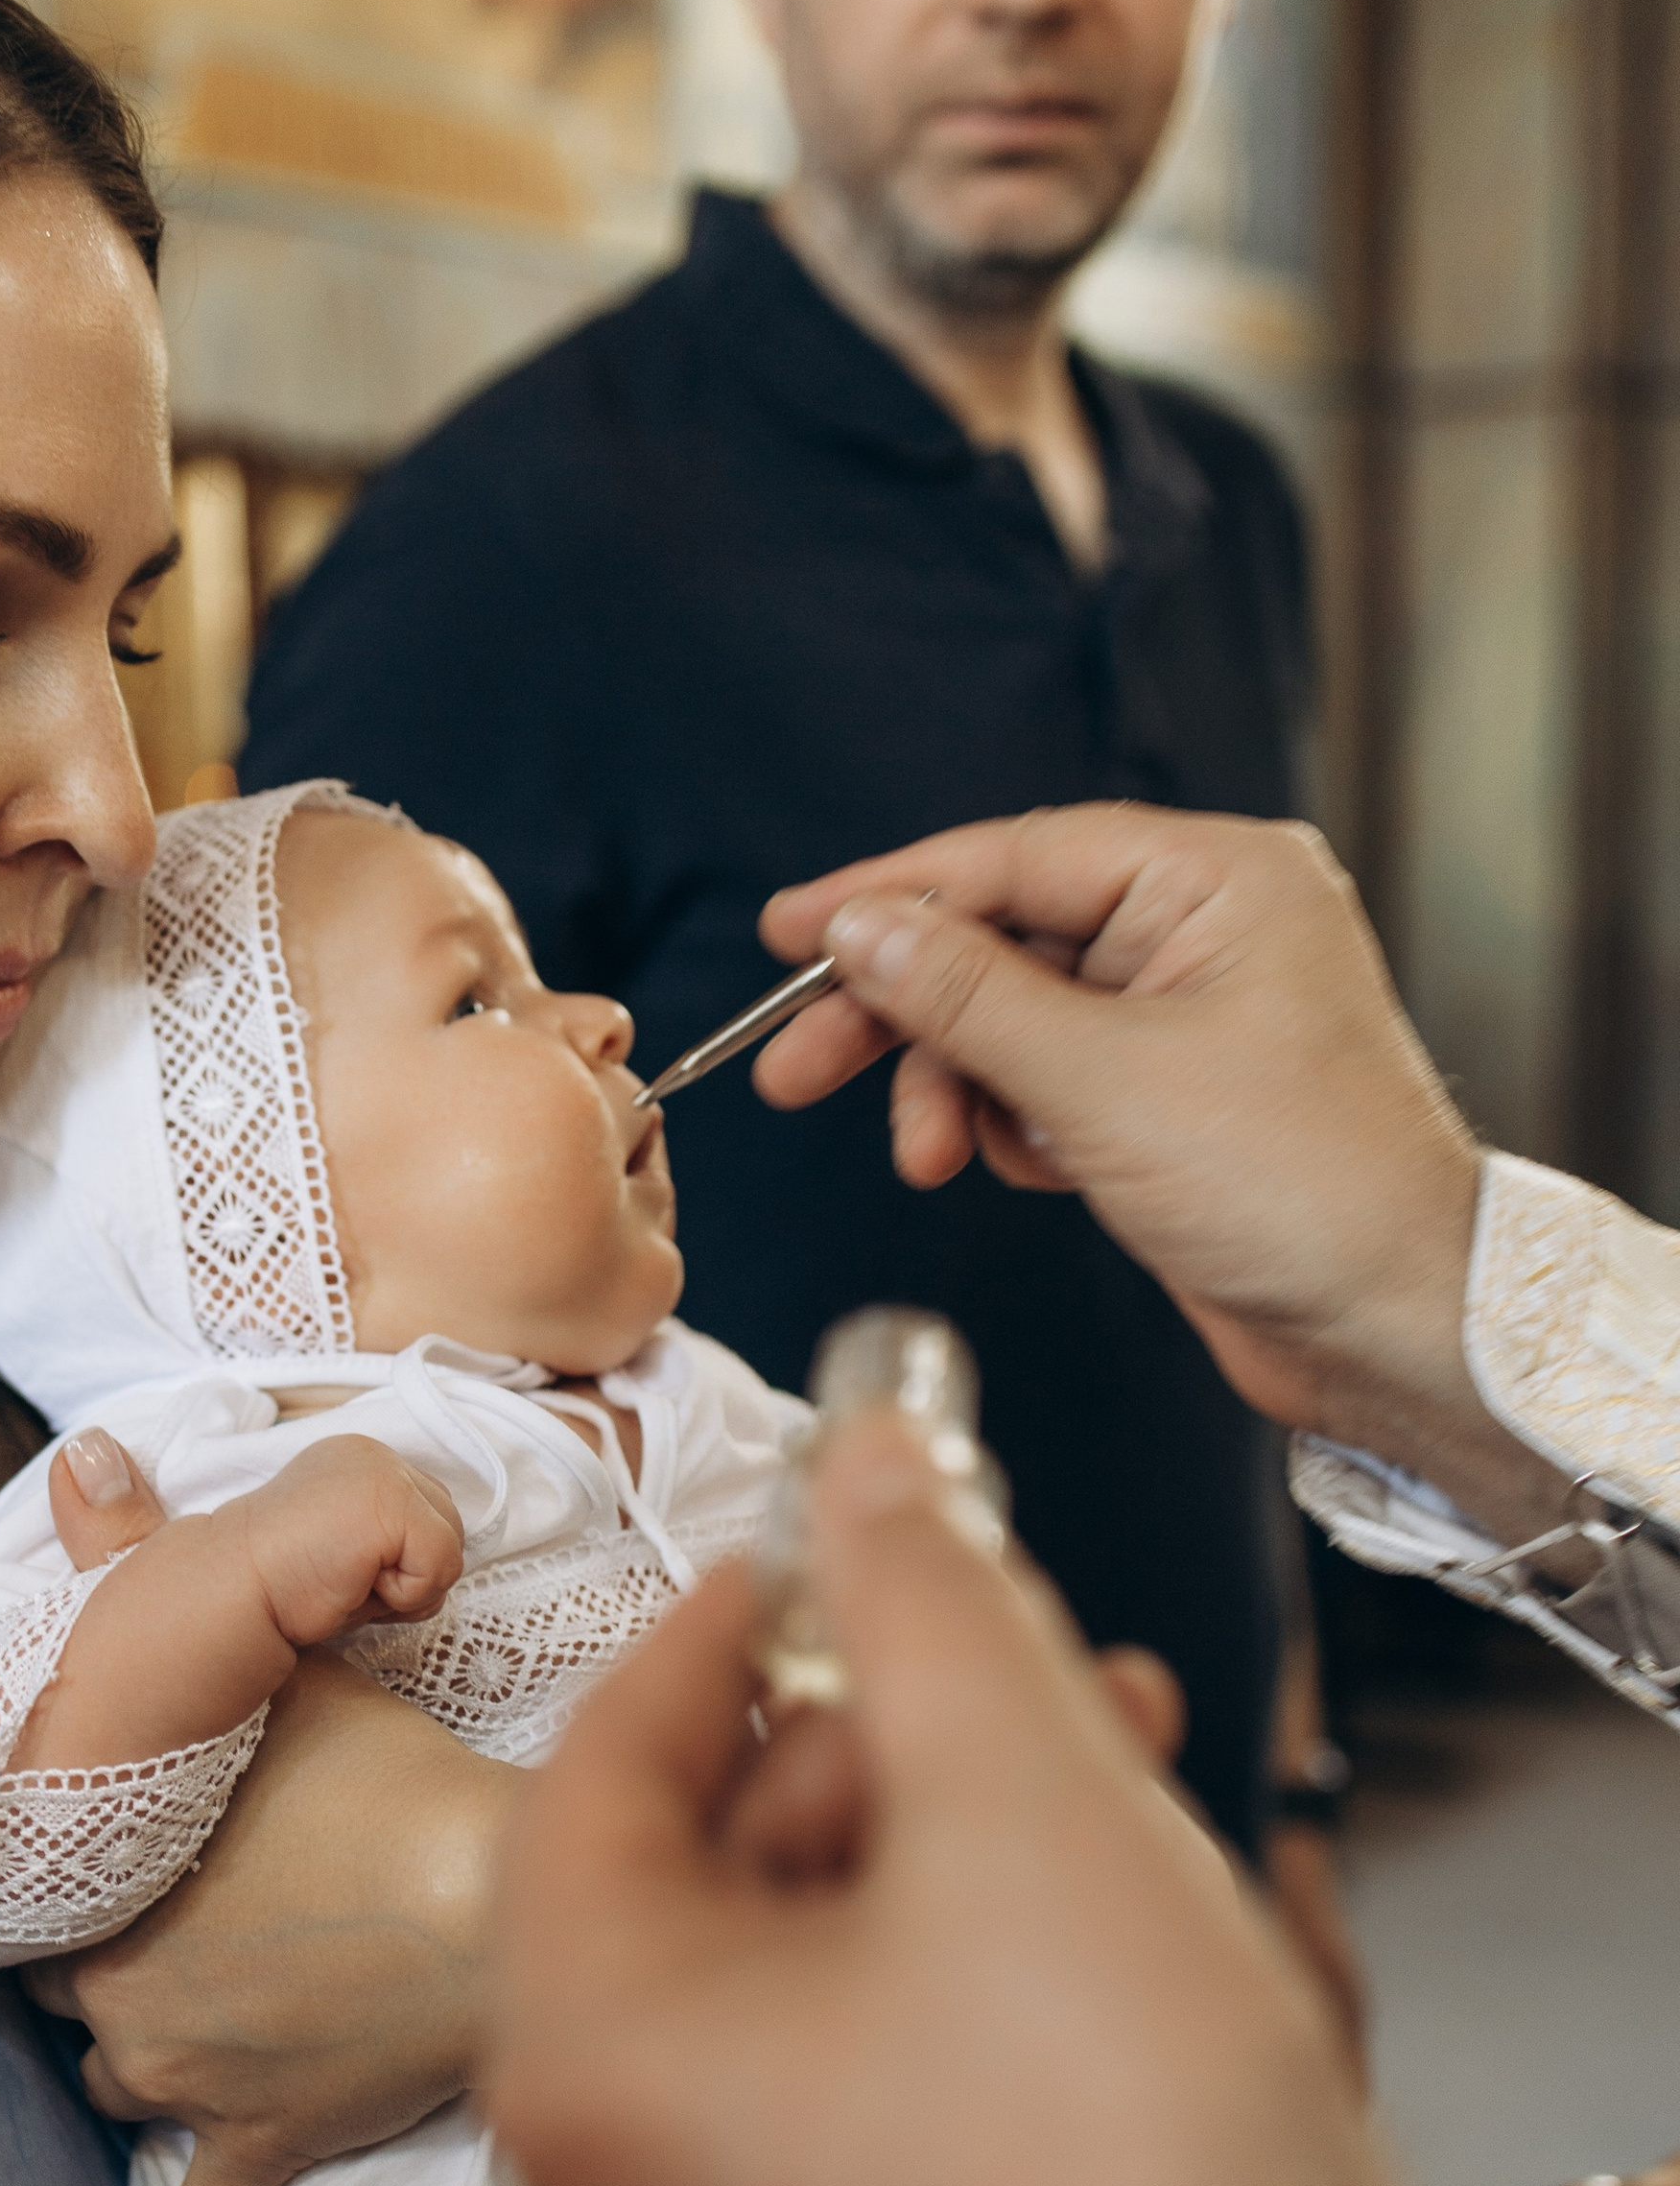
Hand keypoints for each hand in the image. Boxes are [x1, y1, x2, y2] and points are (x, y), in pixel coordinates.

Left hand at [41, 1434, 506, 2185]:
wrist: (503, 1901)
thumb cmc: (389, 1776)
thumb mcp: (262, 1658)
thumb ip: (139, 1561)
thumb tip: (75, 1459)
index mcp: (103, 1894)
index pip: (43, 1894)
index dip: (83, 1868)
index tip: (124, 1851)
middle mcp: (122, 2007)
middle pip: (82, 1990)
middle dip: (123, 1958)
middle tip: (189, 1919)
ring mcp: (190, 2087)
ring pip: (127, 2086)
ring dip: (158, 2061)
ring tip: (208, 2024)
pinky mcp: (264, 2147)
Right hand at [240, 1436, 464, 1644]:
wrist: (232, 1588)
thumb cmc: (281, 1584)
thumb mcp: (344, 1542)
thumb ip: (389, 1535)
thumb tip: (439, 1559)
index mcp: (360, 1460)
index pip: (426, 1512)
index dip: (401, 1560)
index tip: (345, 1573)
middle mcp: (376, 1455)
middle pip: (448, 1527)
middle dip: (413, 1573)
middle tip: (349, 1583)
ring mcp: (386, 1474)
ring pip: (450, 1547)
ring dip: (409, 1587)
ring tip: (349, 1582)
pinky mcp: (393, 1504)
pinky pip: (442, 1565)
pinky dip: (405, 1595)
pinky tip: (353, 1584)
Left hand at [487, 1411, 1444, 2185]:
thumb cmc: (1127, 2163)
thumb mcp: (1021, 1801)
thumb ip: (922, 1593)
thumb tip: (868, 1456)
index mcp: (577, 2055)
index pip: (600, 1767)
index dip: (720, 1627)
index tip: (820, 1543)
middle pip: (701, 1878)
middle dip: (879, 1737)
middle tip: (1010, 1644)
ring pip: (788, 1989)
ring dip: (936, 1850)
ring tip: (1107, 1756)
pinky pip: (830, 2104)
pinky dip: (934, 1989)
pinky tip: (1086, 1914)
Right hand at [748, 810, 1525, 1509]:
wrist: (1396, 1328)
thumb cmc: (1301, 1189)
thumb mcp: (1101, 1082)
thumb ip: (965, 997)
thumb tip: (862, 930)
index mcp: (1216, 880)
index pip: (1014, 857)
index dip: (890, 896)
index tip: (788, 933)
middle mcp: (1205, 929)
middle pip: (1001, 941)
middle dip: (901, 1014)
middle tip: (799, 1067)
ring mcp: (1188, 1014)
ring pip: (1012, 1021)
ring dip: (952, 1088)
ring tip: (928, 1156)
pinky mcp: (1172, 1096)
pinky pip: (1048, 1081)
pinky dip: (1008, 1125)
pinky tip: (1020, 1169)